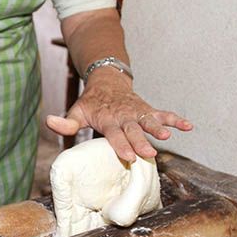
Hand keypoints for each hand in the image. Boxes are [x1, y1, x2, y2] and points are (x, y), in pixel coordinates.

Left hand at [46, 67, 192, 161]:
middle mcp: (124, 116)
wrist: (107, 80)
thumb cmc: (91, 103)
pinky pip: (163, 113)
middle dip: (140, 142)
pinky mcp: (147, 109)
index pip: (114, 134)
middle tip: (148, 154)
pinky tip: (188, 126)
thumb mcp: (77, 112)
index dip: (121, 145)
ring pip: (149, 121)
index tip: (127, 156)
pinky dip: (175, 119)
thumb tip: (48, 121)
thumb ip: (66, 123)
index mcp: (107, 119)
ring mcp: (137, 112)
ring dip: (158, 128)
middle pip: (133, 130)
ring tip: (168, 136)